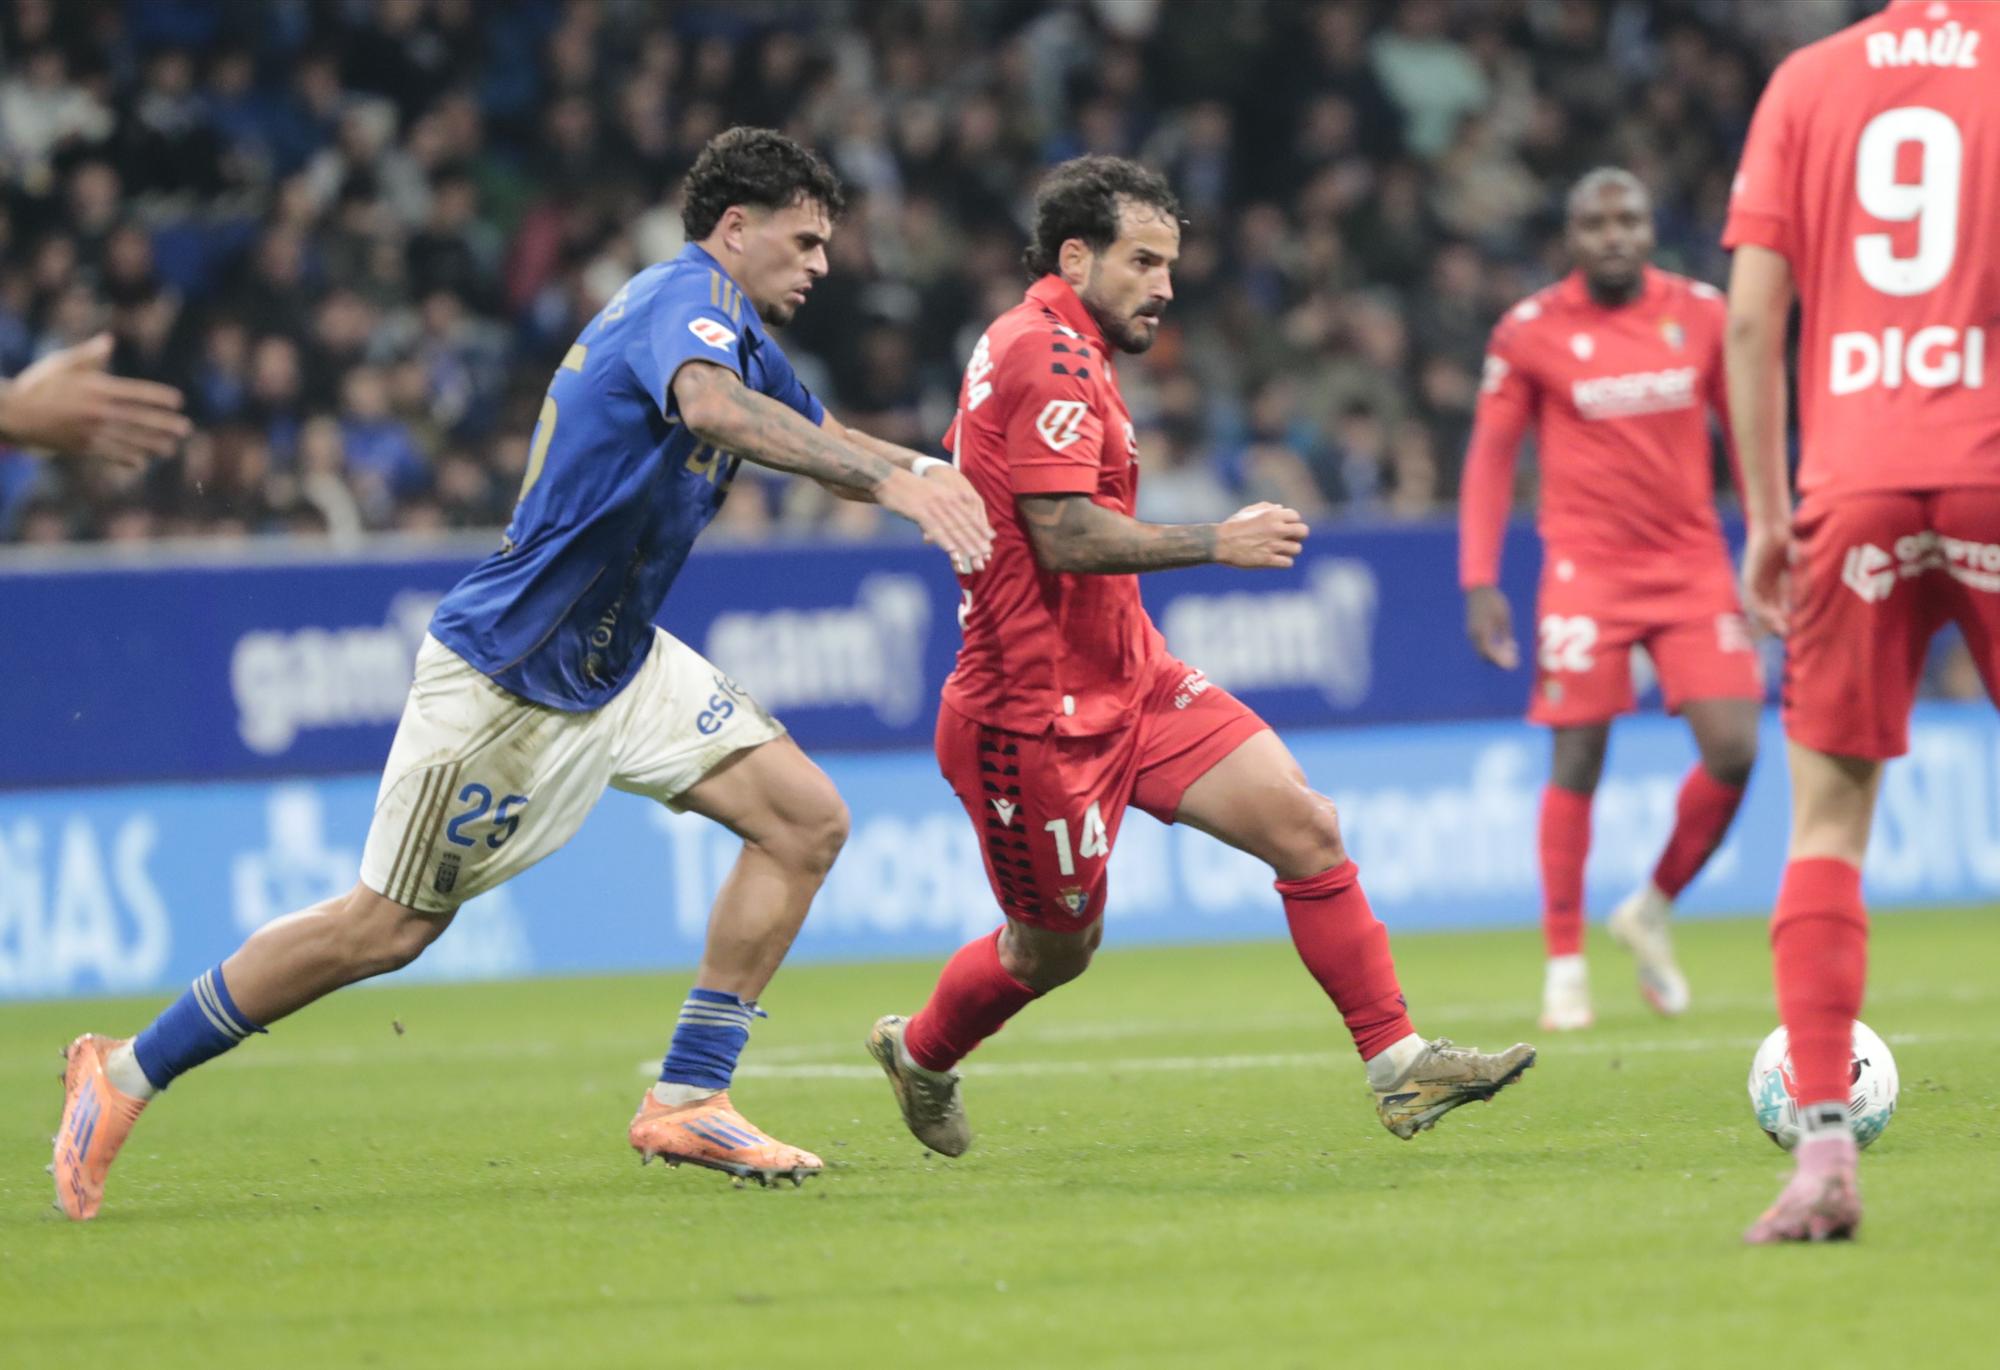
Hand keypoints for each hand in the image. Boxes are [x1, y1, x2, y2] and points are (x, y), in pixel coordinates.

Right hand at [0, 333, 190, 464]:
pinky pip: (111, 454)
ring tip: (172, 449)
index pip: (136, 392)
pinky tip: (142, 462)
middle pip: (139, 418)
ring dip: (153, 444)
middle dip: (164, 424)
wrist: (13, 413)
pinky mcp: (82, 447)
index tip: (179, 400)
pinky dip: (127, 458)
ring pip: (129, 439)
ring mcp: (90, 431)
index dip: (159, 397)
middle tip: (187, 429)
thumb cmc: (38, 384)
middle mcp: (97, 411)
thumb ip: (88, 356)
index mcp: (96, 388)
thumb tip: (110, 341)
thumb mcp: (61, 364)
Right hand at [877, 464, 993, 571]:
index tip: (990, 543)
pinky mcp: (920, 511)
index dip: (980, 530)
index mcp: (950, 495)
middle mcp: (945, 500)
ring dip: (964, 545)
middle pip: (964, 524)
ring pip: (952, 529)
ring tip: (973, 558)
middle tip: (985, 556)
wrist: (888, 478)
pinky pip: (935, 530)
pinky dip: (944, 542)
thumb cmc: (909, 489)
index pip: (969, 515)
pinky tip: (952, 552)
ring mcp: (933, 506)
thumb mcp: (932, 494)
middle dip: (975, 542)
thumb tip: (950, 522)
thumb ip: (943, 506)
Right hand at [1214, 502, 1307, 568]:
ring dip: (1290, 550)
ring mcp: (1273, 545)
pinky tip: (1275, 559)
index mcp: (1272, 515)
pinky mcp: (1268, 560)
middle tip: (1289, 539)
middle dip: (1298, 536)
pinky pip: (1288, 562)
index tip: (1285, 527)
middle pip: (1303, 531)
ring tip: (1280, 551)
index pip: (1296, 517)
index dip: (1292, 522)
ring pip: (1297, 548)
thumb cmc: (1232, 526)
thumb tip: (1280, 507)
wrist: (1220, 543)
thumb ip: (1266, 507)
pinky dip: (1283, 562)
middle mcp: (1276, 529)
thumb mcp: (1248, 511)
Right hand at [1464, 585, 1518, 668]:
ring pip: (1482, 652)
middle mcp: (1474, 635)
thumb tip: (1512, 651)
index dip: (1501, 661)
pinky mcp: (1472, 631)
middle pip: (1485, 656)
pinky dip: (1491, 649)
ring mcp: (1471, 633)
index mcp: (1482, 631)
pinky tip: (1504, 644)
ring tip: (1512, 651)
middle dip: (1499, 661)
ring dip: (1495, 655)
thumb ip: (1506, 635)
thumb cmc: (1494, 601)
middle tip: (1514, 662)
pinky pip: (1481, 645)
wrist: (1478, 590)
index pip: (1490, 653)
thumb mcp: (1504, 617)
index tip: (1512, 666)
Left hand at [1741, 519, 1792, 636]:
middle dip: (1775, 623)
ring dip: (1770, 618)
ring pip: (1759, 608)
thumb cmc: (1788, 544)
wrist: (1774, 528)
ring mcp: (1754, 583)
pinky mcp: (1748, 578)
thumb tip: (1811, 603)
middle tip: (1787, 634)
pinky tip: (1774, 614)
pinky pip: (1753, 598)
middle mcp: (1761, 587)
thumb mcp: (1796, 569)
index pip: (1775, 609)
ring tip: (1782, 627)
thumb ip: (1800, 585)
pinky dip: (1763, 607)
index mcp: (1772, 586)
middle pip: (1765, 612)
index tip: (1792, 631)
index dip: (1782, 620)